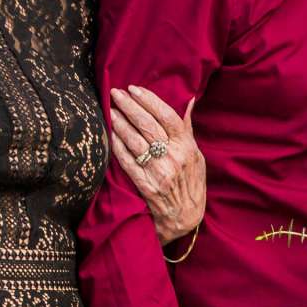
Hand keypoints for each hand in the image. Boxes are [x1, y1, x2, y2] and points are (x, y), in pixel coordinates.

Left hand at [108, 87, 206, 244]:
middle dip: (130, 106)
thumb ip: (188, 129)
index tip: (135, 88)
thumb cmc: (191, 183)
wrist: (185, 217)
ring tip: (111, 109)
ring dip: (120, 123)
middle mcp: (173, 157)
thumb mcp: (196, 155)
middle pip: (148, 125)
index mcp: (187, 147)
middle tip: (116, 93)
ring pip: (135, 141)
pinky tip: (110, 134)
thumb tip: (189, 101)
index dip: (149, 100)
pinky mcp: (145, 185)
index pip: (167, 116)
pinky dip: (118, 146)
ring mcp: (159, 172)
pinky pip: (127, 161)